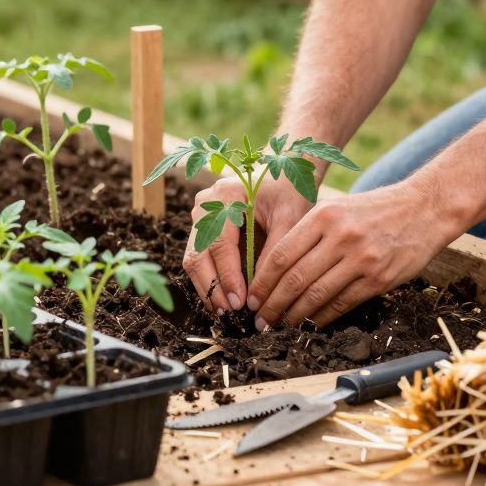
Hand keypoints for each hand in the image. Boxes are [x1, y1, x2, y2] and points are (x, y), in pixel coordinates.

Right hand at [183, 175, 311, 313]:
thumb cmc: (290, 193)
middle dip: (212, 288)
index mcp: (225, 195)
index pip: (219, 244)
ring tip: (226, 312)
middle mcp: (205, 205)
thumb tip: (259, 294)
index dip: (227, 276)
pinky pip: (201, 258)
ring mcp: (200, 216)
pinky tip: (225, 299)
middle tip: (230, 313)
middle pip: (198, 254)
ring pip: (194, 259)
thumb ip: (275, 253)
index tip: (240, 302)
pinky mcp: (203, 228)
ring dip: (208, 288)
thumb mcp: (291, 220)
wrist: (284, 172)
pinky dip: (211, 280)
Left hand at [246, 181, 458, 329]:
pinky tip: (309, 325)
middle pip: (294, 278)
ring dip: (293, 316)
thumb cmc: (375, 210)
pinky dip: (321, 318)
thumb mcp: (338, 209)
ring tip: (279, 326)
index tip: (252, 298)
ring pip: (315, 295)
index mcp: (324, 215)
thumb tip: (275, 269)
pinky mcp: (378, 278)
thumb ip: (309, 233)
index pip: (282, 254)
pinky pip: (341, 304)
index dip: (262, 281)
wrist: (424, 209)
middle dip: (272, 304)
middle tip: (259, 320)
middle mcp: (340, 236)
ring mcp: (361, 259)